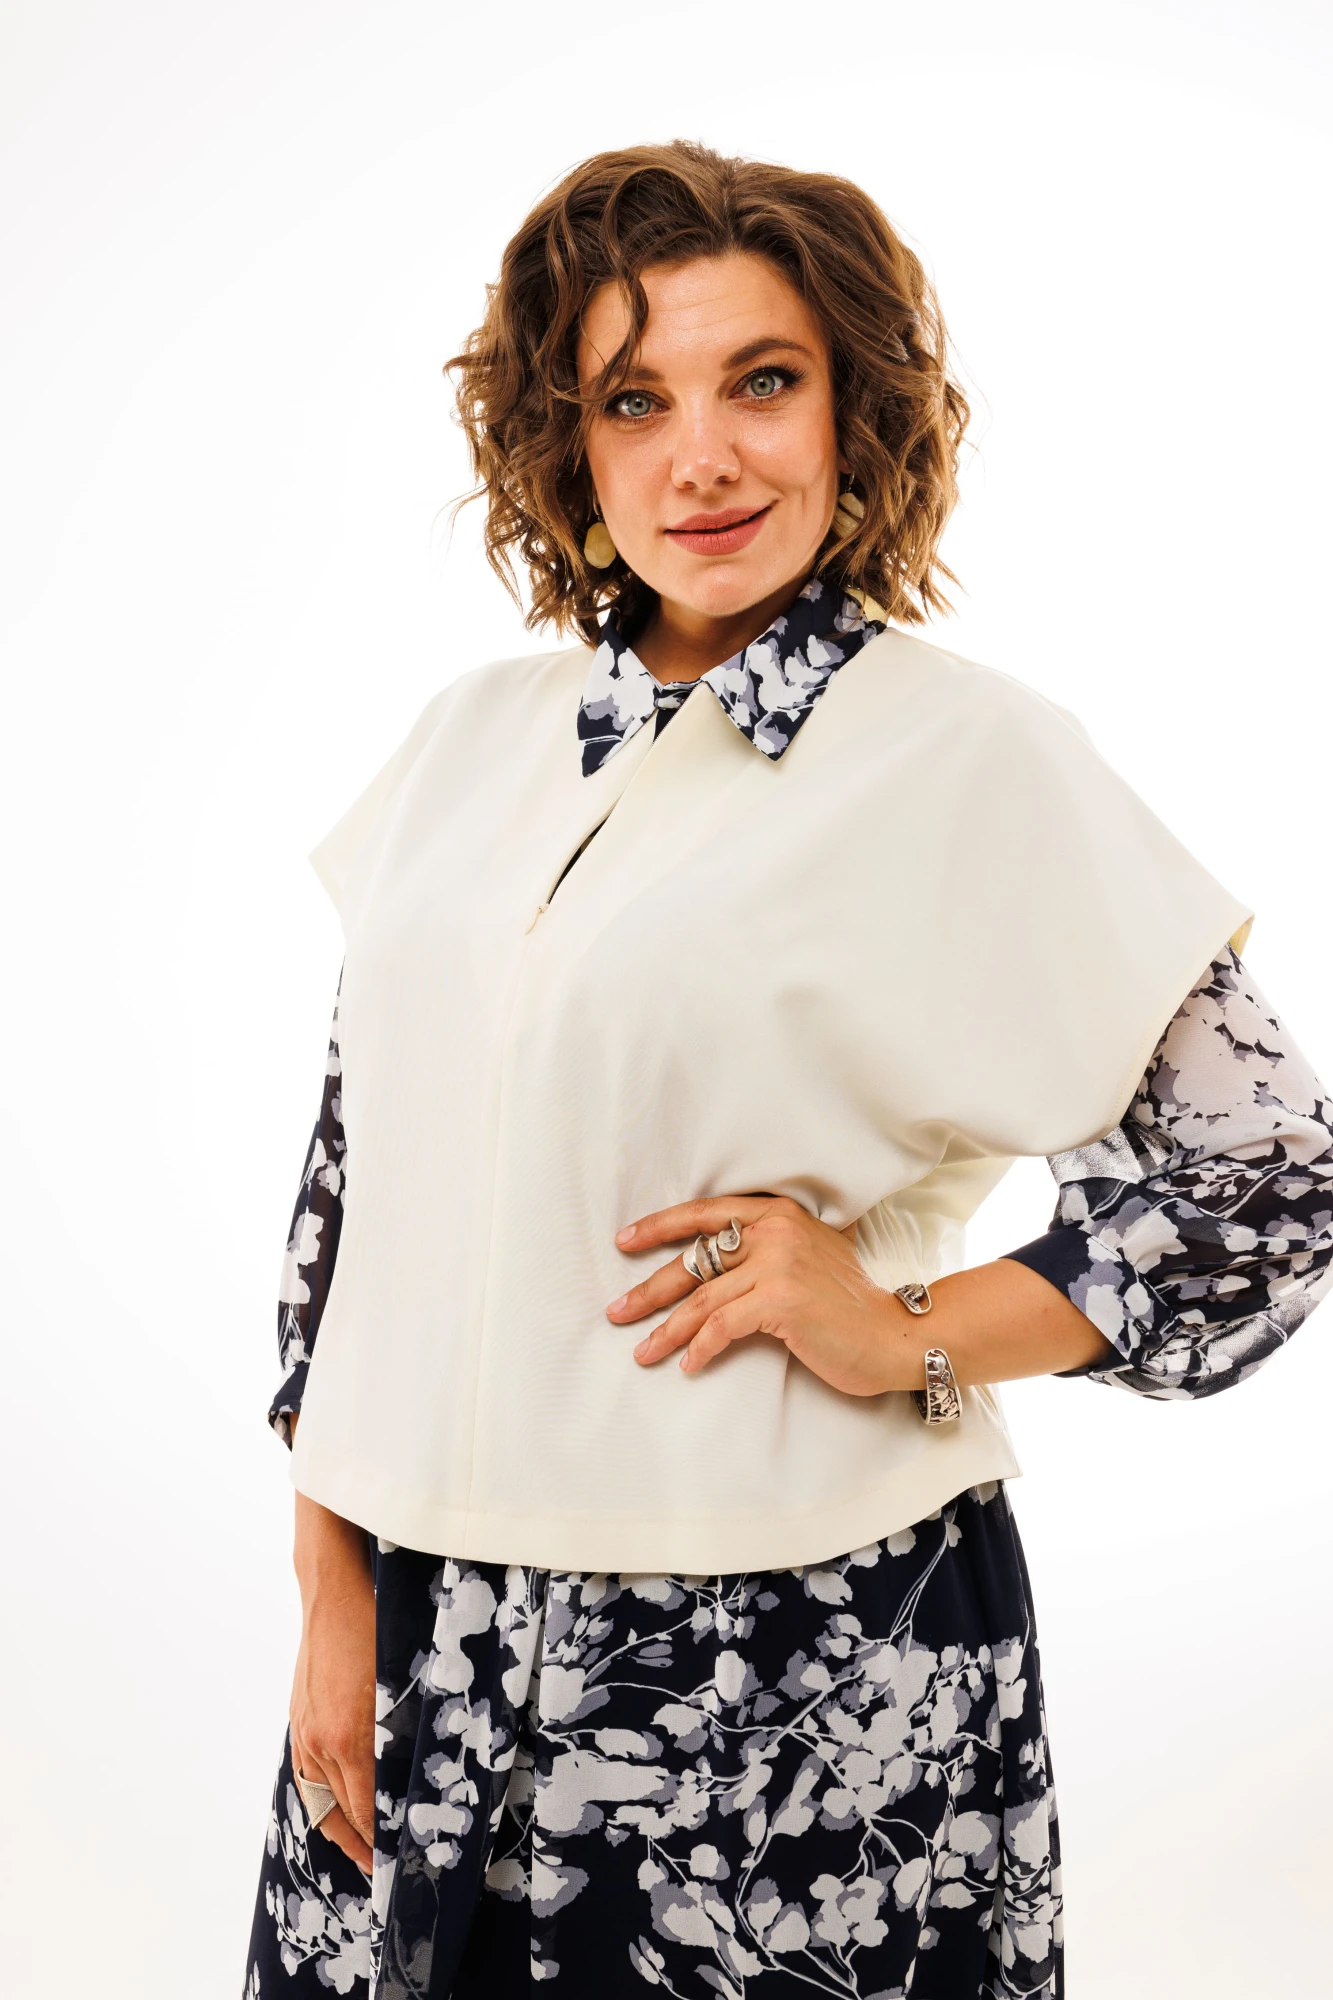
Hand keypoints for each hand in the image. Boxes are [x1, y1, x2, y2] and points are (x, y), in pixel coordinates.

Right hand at [289, 1490, 376, 1874]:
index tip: (403, 1866)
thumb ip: (408, 1728)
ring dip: (341, 1830)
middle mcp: (319, 1740)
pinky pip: (306, 1776)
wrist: (334, 1586)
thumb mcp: (403, 1680)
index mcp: (349, 1736)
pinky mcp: (298, 1719)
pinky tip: (337, 1809)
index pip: (367, 1812)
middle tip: (388, 1872)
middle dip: (365, 1846)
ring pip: (319, 1801)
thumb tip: (424, 1769)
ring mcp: (303, 1730)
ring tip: (363, 1854)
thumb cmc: (378, 1624)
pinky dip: (322, 1801)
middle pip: (342, 1814)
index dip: (383, 1844)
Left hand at [607, 1193, 908, 1396]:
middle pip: (695, 1260)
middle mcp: (776, 1231)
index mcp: (779, 1214)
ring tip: (643, 1352)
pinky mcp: (781, 1301)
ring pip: (703, 1300)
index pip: (706, 1215)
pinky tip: (689, 1364)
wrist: (895, 1334)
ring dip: (667, 1330)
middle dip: (650, 1289)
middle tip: (618, 1310)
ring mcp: (778, 1264)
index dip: (661, 1227)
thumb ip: (766, 1250)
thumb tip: (709, 1268)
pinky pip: (723, 1327)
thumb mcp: (808, 1257)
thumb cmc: (849, 1305)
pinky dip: (701, 1348)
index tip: (626, 1241)